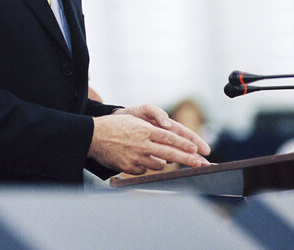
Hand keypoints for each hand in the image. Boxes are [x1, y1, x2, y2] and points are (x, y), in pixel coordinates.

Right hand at [88, 106, 209, 174]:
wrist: (92, 136)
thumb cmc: (114, 127)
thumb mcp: (134, 122)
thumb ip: (151, 131)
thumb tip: (167, 137)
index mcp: (145, 130)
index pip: (170, 138)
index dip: (184, 144)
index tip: (197, 149)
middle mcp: (142, 144)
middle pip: (169, 153)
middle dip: (187, 159)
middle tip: (200, 164)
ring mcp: (136, 157)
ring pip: (158, 164)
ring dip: (161, 162)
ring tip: (151, 155)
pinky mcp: (129, 167)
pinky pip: (144, 171)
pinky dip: (144, 167)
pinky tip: (136, 159)